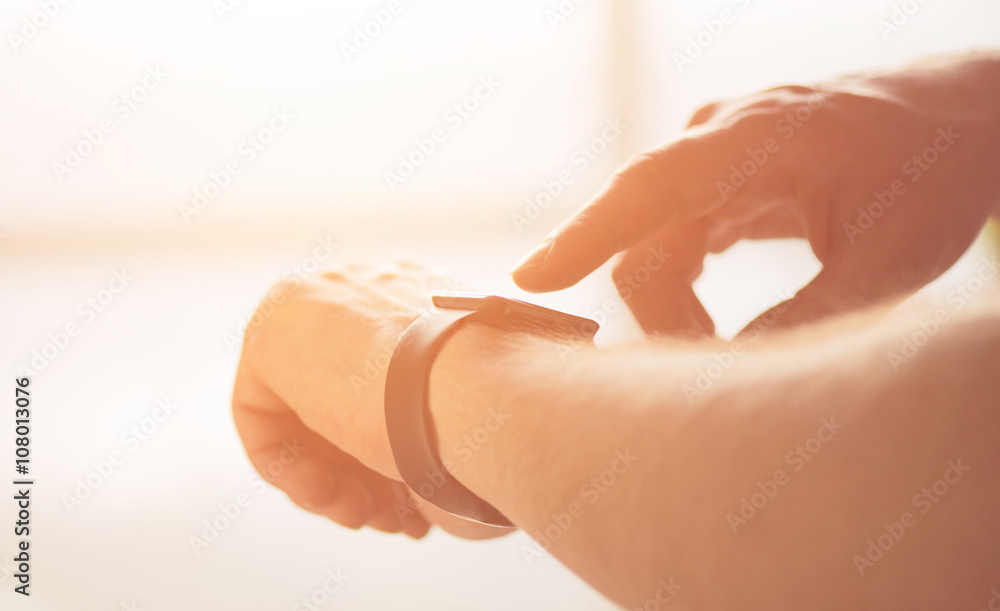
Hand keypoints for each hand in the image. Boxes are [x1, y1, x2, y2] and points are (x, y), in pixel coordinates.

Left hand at [231, 260, 508, 538]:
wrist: (482, 392)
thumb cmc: (498, 415)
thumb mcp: (481, 414)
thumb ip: (444, 425)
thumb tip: (431, 490)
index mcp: (427, 295)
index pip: (387, 374)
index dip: (394, 448)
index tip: (414, 501)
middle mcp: (371, 286)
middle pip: (340, 394)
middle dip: (360, 469)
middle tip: (384, 517)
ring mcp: (319, 300)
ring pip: (304, 410)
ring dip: (332, 478)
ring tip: (364, 515)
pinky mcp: (272, 330)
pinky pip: (261, 412)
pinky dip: (289, 468)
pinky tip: (331, 495)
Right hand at [511, 53, 999, 336]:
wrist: (962, 118)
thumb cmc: (933, 172)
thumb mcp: (890, 257)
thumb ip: (810, 318)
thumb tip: (729, 379)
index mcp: (757, 140)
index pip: (648, 188)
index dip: (584, 236)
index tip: (530, 280)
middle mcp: (719, 140)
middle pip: (645, 239)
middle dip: (662, 315)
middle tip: (706, 377)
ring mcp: (716, 156)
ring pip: (656, 244)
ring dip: (675, 306)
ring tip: (721, 352)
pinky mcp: (722, 176)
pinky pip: (673, 235)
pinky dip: (680, 284)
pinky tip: (705, 319)